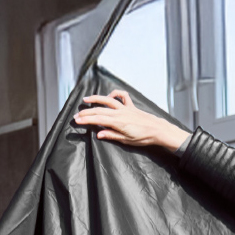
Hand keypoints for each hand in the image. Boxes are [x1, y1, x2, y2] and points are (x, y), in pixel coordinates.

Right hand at [73, 90, 189, 151]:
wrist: (158, 130)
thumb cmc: (144, 137)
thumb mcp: (126, 141)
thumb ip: (112, 135)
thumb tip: (98, 134)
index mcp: (118, 122)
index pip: (98, 120)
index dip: (86, 120)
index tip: (77, 120)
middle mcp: (120, 113)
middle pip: (99, 110)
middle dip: (86, 112)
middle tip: (76, 115)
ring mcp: (126, 108)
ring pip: (108, 101)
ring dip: (96, 99)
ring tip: (86, 100)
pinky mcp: (131, 106)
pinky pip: (122, 96)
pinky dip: (115, 94)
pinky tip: (109, 96)